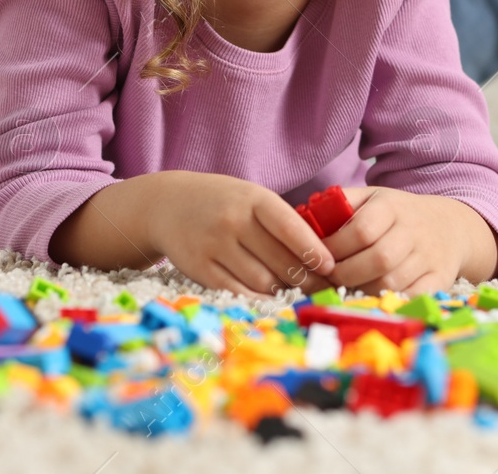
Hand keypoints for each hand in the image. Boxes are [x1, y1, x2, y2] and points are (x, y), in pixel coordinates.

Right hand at [148, 172, 334, 296]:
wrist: (167, 204)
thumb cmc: (222, 202)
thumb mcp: (251, 198)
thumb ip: (280, 222)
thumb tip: (319, 258)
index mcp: (253, 199)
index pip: (291, 228)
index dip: (313, 250)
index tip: (330, 267)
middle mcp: (233, 221)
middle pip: (280, 261)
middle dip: (305, 279)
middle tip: (322, 290)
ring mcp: (213, 245)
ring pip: (262, 281)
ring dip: (283, 292)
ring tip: (297, 295)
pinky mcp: (199, 269)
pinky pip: (238, 292)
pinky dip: (257, 299)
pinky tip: (269, 299)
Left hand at [320, 187, 497, 295]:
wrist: (449, 226)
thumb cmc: (397, 214)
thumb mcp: (371, 197)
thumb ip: (339, 204)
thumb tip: (302, 216)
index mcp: (391, 206)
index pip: (361, 229)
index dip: (335, 247)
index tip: (317, 256)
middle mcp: (413, 230)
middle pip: (378, 258)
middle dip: (345, 273)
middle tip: (328, 278)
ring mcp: (429, 256)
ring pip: (392, 280)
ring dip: (362, 289)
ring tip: (345, 288)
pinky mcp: (441, 278)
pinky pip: (413, 296)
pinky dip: (389, 301)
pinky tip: (372, 297)